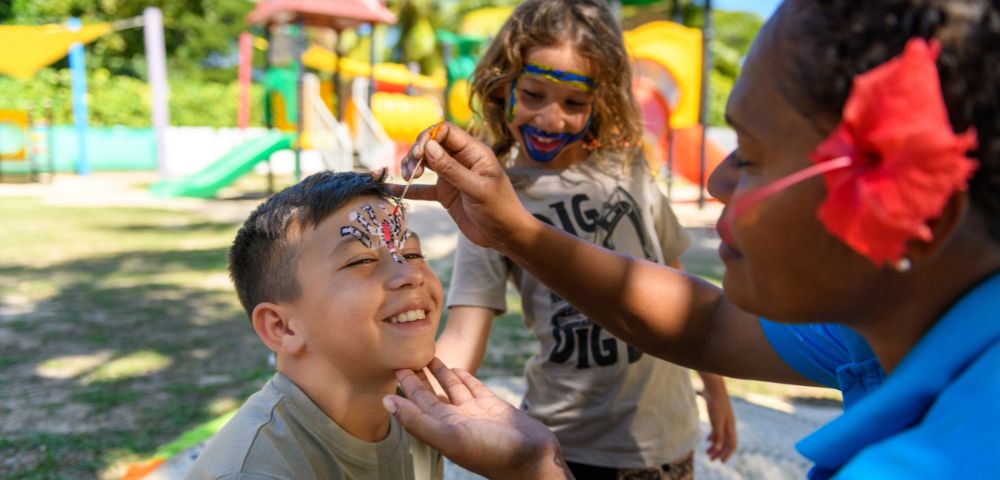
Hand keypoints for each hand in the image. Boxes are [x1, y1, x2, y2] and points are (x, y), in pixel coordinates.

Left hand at [383, 358, 571, 479]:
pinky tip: (456, 367)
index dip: (405, 386)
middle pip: (430, 394)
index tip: (393, 365)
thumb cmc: (491, 453)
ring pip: (451, 388)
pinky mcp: (492, 406)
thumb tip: (386, 402)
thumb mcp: (449, 437)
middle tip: (405, 355)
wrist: (532, 458)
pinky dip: (464, 377)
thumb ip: (417, 420)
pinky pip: (473, 388)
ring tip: (428, 355)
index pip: (416, 403)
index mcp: (441, 428)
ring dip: (439, 373)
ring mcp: (474, 412)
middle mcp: (455, 420)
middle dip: (418, 377)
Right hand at [395, 123, 533, 248]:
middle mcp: (462, 160)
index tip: (418, 153)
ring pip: (426, 163)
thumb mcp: (476, 189)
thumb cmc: (500, 209)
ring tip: (406, 178)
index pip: (446, 132)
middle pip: (432, 145)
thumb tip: (427, 147)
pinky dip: (410, 189)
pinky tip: (393, 189)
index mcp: (474, 153)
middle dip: (417, 152)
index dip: (429, 137)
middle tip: (410, 169)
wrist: (507, 236)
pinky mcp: (447, 194)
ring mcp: (453, 177)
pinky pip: (424, 188)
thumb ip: (451, 169)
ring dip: (412, 167)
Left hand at [702, 386, 736, 461]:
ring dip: (715, 446)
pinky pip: (717, 430)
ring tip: (707, 452)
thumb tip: (717, 448)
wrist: (714, 388)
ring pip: (721, 437)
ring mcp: (724, 420)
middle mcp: (729, 425)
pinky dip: (713, 437)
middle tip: (710, 459)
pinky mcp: (717, 416)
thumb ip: (717, 434)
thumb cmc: (716, 404)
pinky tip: (707, 440)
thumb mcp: (716, 420)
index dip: (726, 454)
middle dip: (718, 452)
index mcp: (730, 427)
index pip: (731, 445)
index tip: (720, 462)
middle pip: (725, 443)